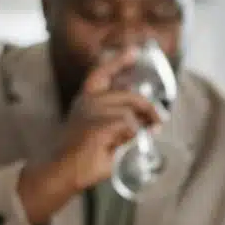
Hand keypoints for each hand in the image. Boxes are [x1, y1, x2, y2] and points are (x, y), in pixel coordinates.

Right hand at [17, 48, 161, 221]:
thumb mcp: (107, 133)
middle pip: (129, 96)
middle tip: (159, 122)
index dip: (119, 61)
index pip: (102, 73)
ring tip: (142, 137)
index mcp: (87, 100)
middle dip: (148, 109)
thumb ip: (124, 122)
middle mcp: (88, 101)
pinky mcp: (98, 125)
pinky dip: (133, 136)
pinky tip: (125, 145)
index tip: (134, 51)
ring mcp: (92, 112)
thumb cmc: (85, 157)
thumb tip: (150, 122)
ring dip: (142, 127)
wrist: (64, 172)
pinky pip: (129, 126)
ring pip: (130, 113)